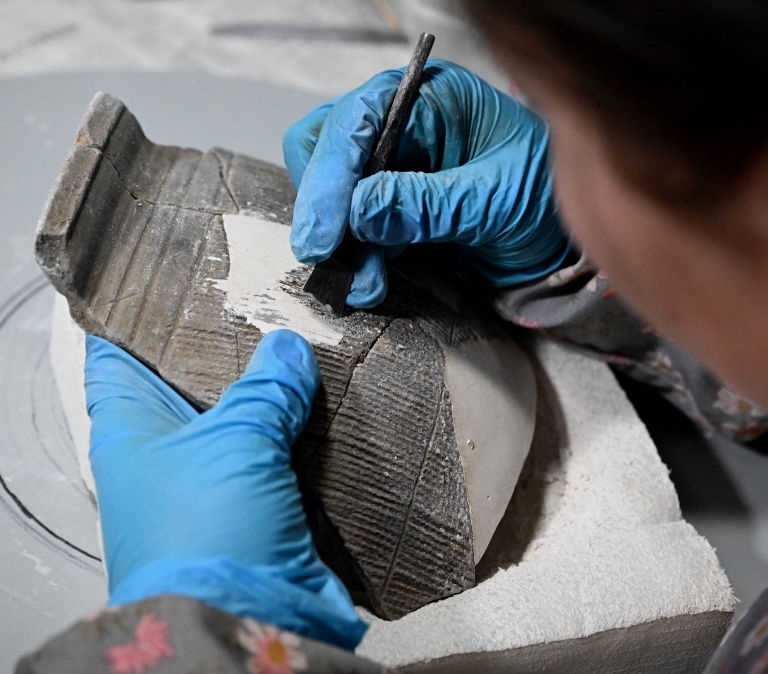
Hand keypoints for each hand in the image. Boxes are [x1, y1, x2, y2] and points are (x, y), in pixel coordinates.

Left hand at [85, 330, 364, 648]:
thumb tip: (288, 349)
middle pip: (192, 387)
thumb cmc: (208, 532)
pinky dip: (300, 440)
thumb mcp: (238, 438)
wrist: (245, 620)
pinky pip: (277, 462)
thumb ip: (266, 387)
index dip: (143, 318)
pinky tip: (329, 409)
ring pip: (242, 424)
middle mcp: (164, 456)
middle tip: (268, 310)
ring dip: (274, 399)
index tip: (178, 285)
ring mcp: (210, 485)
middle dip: (232, 355)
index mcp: (131, 429)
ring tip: (308, 350)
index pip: (119, 356)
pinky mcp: (254, 512)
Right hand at [283, 59, 570, 307]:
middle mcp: (408, 122)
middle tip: (327, 254)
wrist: (571, 240)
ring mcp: (401, 164)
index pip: (359, 118)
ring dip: (341, 238)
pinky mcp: (400, 205)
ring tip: (360, 282)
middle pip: (332, 146)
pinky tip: (369, 281)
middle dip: (327, 202)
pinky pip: (358, 224)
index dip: (332, 172)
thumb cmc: (549, 197)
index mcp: (434, 99)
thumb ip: (429, 204)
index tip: (323, 229)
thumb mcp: (495, 199)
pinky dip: (358, 254)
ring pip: (338, 189)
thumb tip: (360, 212)